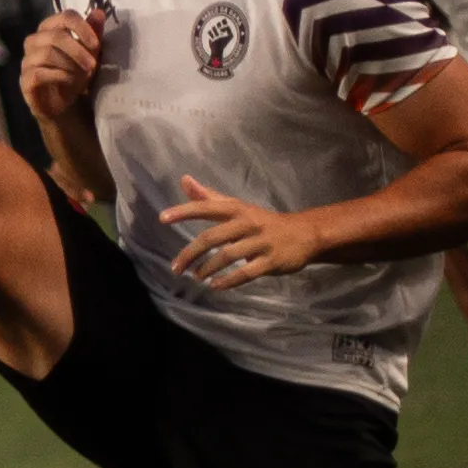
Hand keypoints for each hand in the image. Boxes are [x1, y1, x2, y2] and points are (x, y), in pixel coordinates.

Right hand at [20, 10, 104, 121]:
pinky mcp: (24, 80)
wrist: (63, 104)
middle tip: (92, 65)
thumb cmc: (74, 74)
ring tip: (82, 76)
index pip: (65, 16)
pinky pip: (40, 73)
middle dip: (78, 50)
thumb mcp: (89, 54)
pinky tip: (70, 82)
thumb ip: (93, 33)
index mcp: (49, 29)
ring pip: (47, 54)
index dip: (82, 27)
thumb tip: (99, 12)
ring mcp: (27, 60)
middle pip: (56, 36)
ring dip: (70, 65)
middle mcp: (34, 41)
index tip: (96, 44)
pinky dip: (59, 77)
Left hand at [160, 177, 316, 288]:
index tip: (162, 218)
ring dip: (207, 269)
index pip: (206, 207)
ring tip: (195, 276)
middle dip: (190, 254)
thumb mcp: (237, 207)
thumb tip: (185, 180)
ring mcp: (260, 242)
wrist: (305, 233)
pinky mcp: (271, 261)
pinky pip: (246, 274)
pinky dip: (227, 281)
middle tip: (175, 268)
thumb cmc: (262, 221)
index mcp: (237, 209)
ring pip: (227, 257)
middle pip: (212, 237)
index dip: (184, 211)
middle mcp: (247, 223)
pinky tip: (214, 286)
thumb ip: (210, 197)